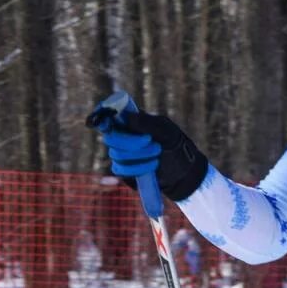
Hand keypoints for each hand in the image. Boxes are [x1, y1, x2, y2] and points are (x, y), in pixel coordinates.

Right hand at [87, 107, 208, 201]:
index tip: (106, 120)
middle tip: (151, 142)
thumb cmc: (176, 146)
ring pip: (116, 155)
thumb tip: (127, 117)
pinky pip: (120, 170)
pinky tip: (151, 167)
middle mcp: (124, 136)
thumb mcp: (167, 131)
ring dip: (139, 156)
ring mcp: (123, 154)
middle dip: (132, 142)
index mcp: (132, 122)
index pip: (110, 115)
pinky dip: (137, 169)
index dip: (102, 115)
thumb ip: (147, 123)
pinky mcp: (125, 171)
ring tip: (157, 155)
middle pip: (111, 137)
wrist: (184, 172)